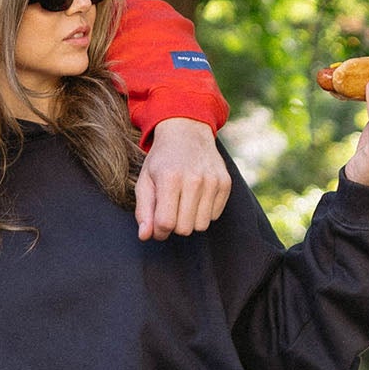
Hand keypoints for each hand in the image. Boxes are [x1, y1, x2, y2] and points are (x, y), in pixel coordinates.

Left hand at [137, 117, 231, 239]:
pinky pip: (214, 216)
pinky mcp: (225, 183)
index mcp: (169, 178)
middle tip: (170, 211)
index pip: (165, 223)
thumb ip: (143, 211)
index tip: (156, 225)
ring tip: (183, 203)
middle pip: (185, 229)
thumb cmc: (162, 160)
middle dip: (174, 226)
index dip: (158, 231)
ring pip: (201, 226)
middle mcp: (194, 179)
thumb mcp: (145, 181)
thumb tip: (145, 236)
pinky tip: (196, 196)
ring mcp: (213, 181)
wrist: (187, 133)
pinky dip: (204, 212)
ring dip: (190, 220)